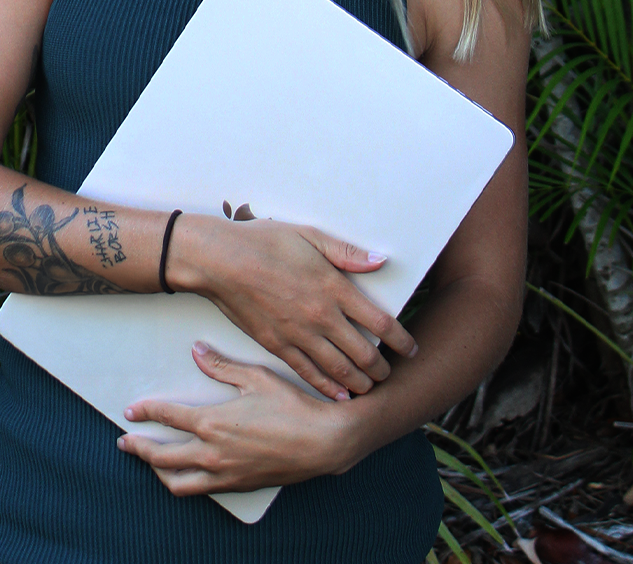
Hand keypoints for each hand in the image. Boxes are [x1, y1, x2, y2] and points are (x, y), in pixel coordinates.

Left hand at [119, 342, 362, 494]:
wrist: (323, 442)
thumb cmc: (294, 407)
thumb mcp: (258, 379)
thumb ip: (223, 367)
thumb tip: (198, 352)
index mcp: (212, 422)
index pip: (167, 416)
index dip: (146, 411)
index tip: (133, 410)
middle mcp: (211, 452)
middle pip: (160, 454)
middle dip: (138, 447)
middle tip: (126, 442)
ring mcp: (222, 473)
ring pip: (175, 480)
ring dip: (156, 471)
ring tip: (150, 463)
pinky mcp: (236, 486)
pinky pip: (198, 490)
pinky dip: (183, 483)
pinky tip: (185, 475)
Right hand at [169, 214, 417, 399]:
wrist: (220, 261)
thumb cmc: (266, 242)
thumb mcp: (312, 236)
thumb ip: (349, 253)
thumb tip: (382, 261)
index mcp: (334, 288)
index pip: (379, 322)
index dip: (400, 340)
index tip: (412, 349)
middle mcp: (320, 317)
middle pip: (362, 352)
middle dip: (381, 367)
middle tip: (392, 374)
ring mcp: (297, 334)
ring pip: (337, 368)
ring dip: (358, 382)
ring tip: (371, 388)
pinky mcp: (275, 345)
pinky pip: (306, 372)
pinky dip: (326, 387)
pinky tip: (338, 395)